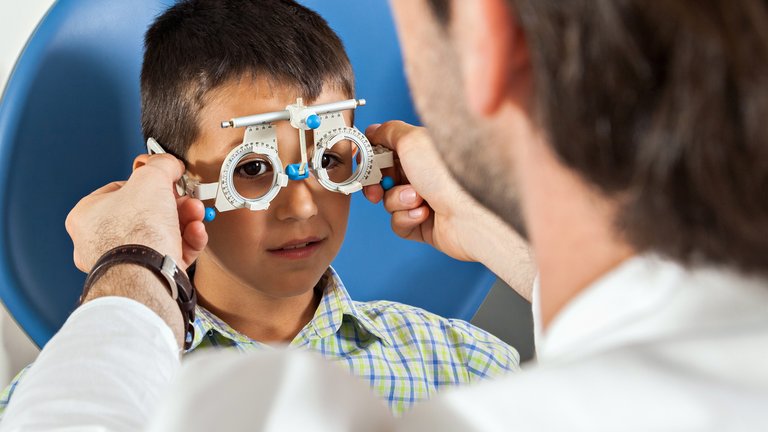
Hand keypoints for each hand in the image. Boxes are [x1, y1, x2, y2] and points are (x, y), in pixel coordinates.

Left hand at [65, 154, 207, 271]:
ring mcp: (124, 261)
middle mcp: (99, 241)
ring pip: (160, 234)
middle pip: (146, 213)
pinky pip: (169, 254)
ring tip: (196, 215)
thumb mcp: (150, 178)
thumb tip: (170, 163)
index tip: (166, 181)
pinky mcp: (146, 276)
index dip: (148, 184)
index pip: (120, 190)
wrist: (146, 274)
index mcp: (87, 216)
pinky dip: (186, 242)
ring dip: (184, 222)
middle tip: (187, 200)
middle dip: (174, 205)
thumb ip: (161, 165)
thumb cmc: (134, 231)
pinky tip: (196, 233)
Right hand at [364, 121, 484, 261]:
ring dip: (397, 200)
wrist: (471, 214)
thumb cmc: (450, 176)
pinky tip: (423, 214)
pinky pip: (399, 223)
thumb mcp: (413, 140)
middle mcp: (425, 174)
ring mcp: (425, 200)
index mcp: (422, 151)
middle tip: (377, 187)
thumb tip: (373, 129)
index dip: (373, 159)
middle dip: (378, 183)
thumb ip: (388, 132)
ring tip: (418, 198)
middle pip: (384, 178)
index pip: (387, 151)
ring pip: (389, 201)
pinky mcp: (425, 225)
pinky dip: (406, 218)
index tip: (365, 163)